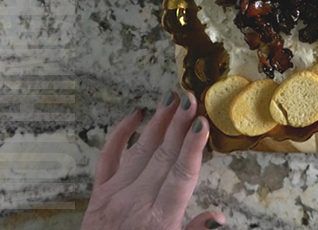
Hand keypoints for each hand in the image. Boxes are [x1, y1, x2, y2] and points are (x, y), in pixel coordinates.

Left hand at [81, 92, 224, 229]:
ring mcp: (114, 195)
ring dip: (158, 123)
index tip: (202, 123)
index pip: (182, 175)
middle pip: (163, 156)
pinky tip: (134, 115)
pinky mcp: (98, 194)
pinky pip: (108, 157)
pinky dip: (119, 134)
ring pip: (140, 151)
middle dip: (179, 125)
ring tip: (173, 100)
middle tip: (192, 99)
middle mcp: (136, 202)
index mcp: (159, 219)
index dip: (193, 147)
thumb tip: (219, 217)